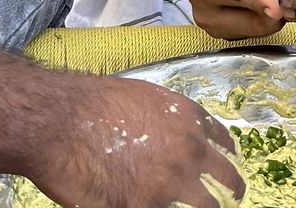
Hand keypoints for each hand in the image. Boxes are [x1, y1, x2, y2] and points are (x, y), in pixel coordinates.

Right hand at [32, 74, 244, 207]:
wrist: (65, 121)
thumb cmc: (97, 105)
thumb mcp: (149, 99)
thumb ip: (173, 122)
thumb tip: (178, 141)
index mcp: (191, 121)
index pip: (226, 146)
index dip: (228, 161)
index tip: (228, 171)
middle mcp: (189, 151)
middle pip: (228, 183)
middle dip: (231, 194)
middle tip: (229, 202)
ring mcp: (169, 184)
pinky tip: (152, 206)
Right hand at [184, 0, 289, 39]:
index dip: (261, 0)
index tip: (278, 7)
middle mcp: (204, 13)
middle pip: (251, 20)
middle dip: (275, 4)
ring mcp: (214, 27)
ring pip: (258, 28)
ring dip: (272, 10)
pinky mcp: (226, 33)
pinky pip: (257, 30)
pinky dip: (266, 15)